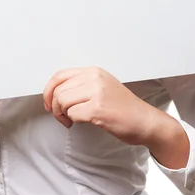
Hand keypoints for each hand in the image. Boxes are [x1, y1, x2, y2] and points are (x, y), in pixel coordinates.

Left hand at [43, 67, 189, 167]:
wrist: (146, 121)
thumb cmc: (124, 108)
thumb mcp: (102, 87)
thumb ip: (81, 86)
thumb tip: (55, 93)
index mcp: (94, 71)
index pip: (59, 76)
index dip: (48, 91)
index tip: (47, 103)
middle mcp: (94, 78)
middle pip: (58, 90)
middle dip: (55, 107)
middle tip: (62, 116)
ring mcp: (97, 92)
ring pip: (62, 101)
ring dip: (63, 115)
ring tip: (71, 120)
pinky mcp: (98, 108)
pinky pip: (72, 114)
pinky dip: (73, 121)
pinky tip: (82, 123)